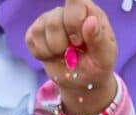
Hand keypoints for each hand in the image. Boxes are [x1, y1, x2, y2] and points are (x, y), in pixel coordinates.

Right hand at [28, 0, 118, 114]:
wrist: (82, 81)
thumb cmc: (96, 65)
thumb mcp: (104, 57)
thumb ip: (99, 39)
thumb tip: (91, 21)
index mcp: (88, 11)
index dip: (73, 21)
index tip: (78, 41)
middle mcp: (66, 11)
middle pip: (54, 21)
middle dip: (62, 45)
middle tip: (73, 53)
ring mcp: (49, 20)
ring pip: (40, 30)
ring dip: (52, 51)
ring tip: (63, 55)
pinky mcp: (35, 32)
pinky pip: (31, 40)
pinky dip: (42, 54)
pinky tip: (53, 56)